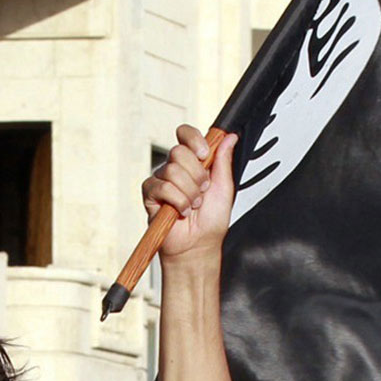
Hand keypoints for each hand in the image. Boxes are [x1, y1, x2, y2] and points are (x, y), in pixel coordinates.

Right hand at [140, 125, 238, 261]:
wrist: (199, 245)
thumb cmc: (211, 221)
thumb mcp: (224, 188)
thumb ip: (224, 161)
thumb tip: (229, 137)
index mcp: (193, 162)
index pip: (186, 135)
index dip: (194, 140)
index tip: (205, 154)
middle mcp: (175, 168)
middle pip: (179, 152)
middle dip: (197, 175)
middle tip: (202, 192)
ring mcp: (161, 180)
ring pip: (172, 171)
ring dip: (189, 193)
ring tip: (193, 206)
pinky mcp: (151, 194)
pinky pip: (162, 187)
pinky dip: (178, 202)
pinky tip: (182, 212)